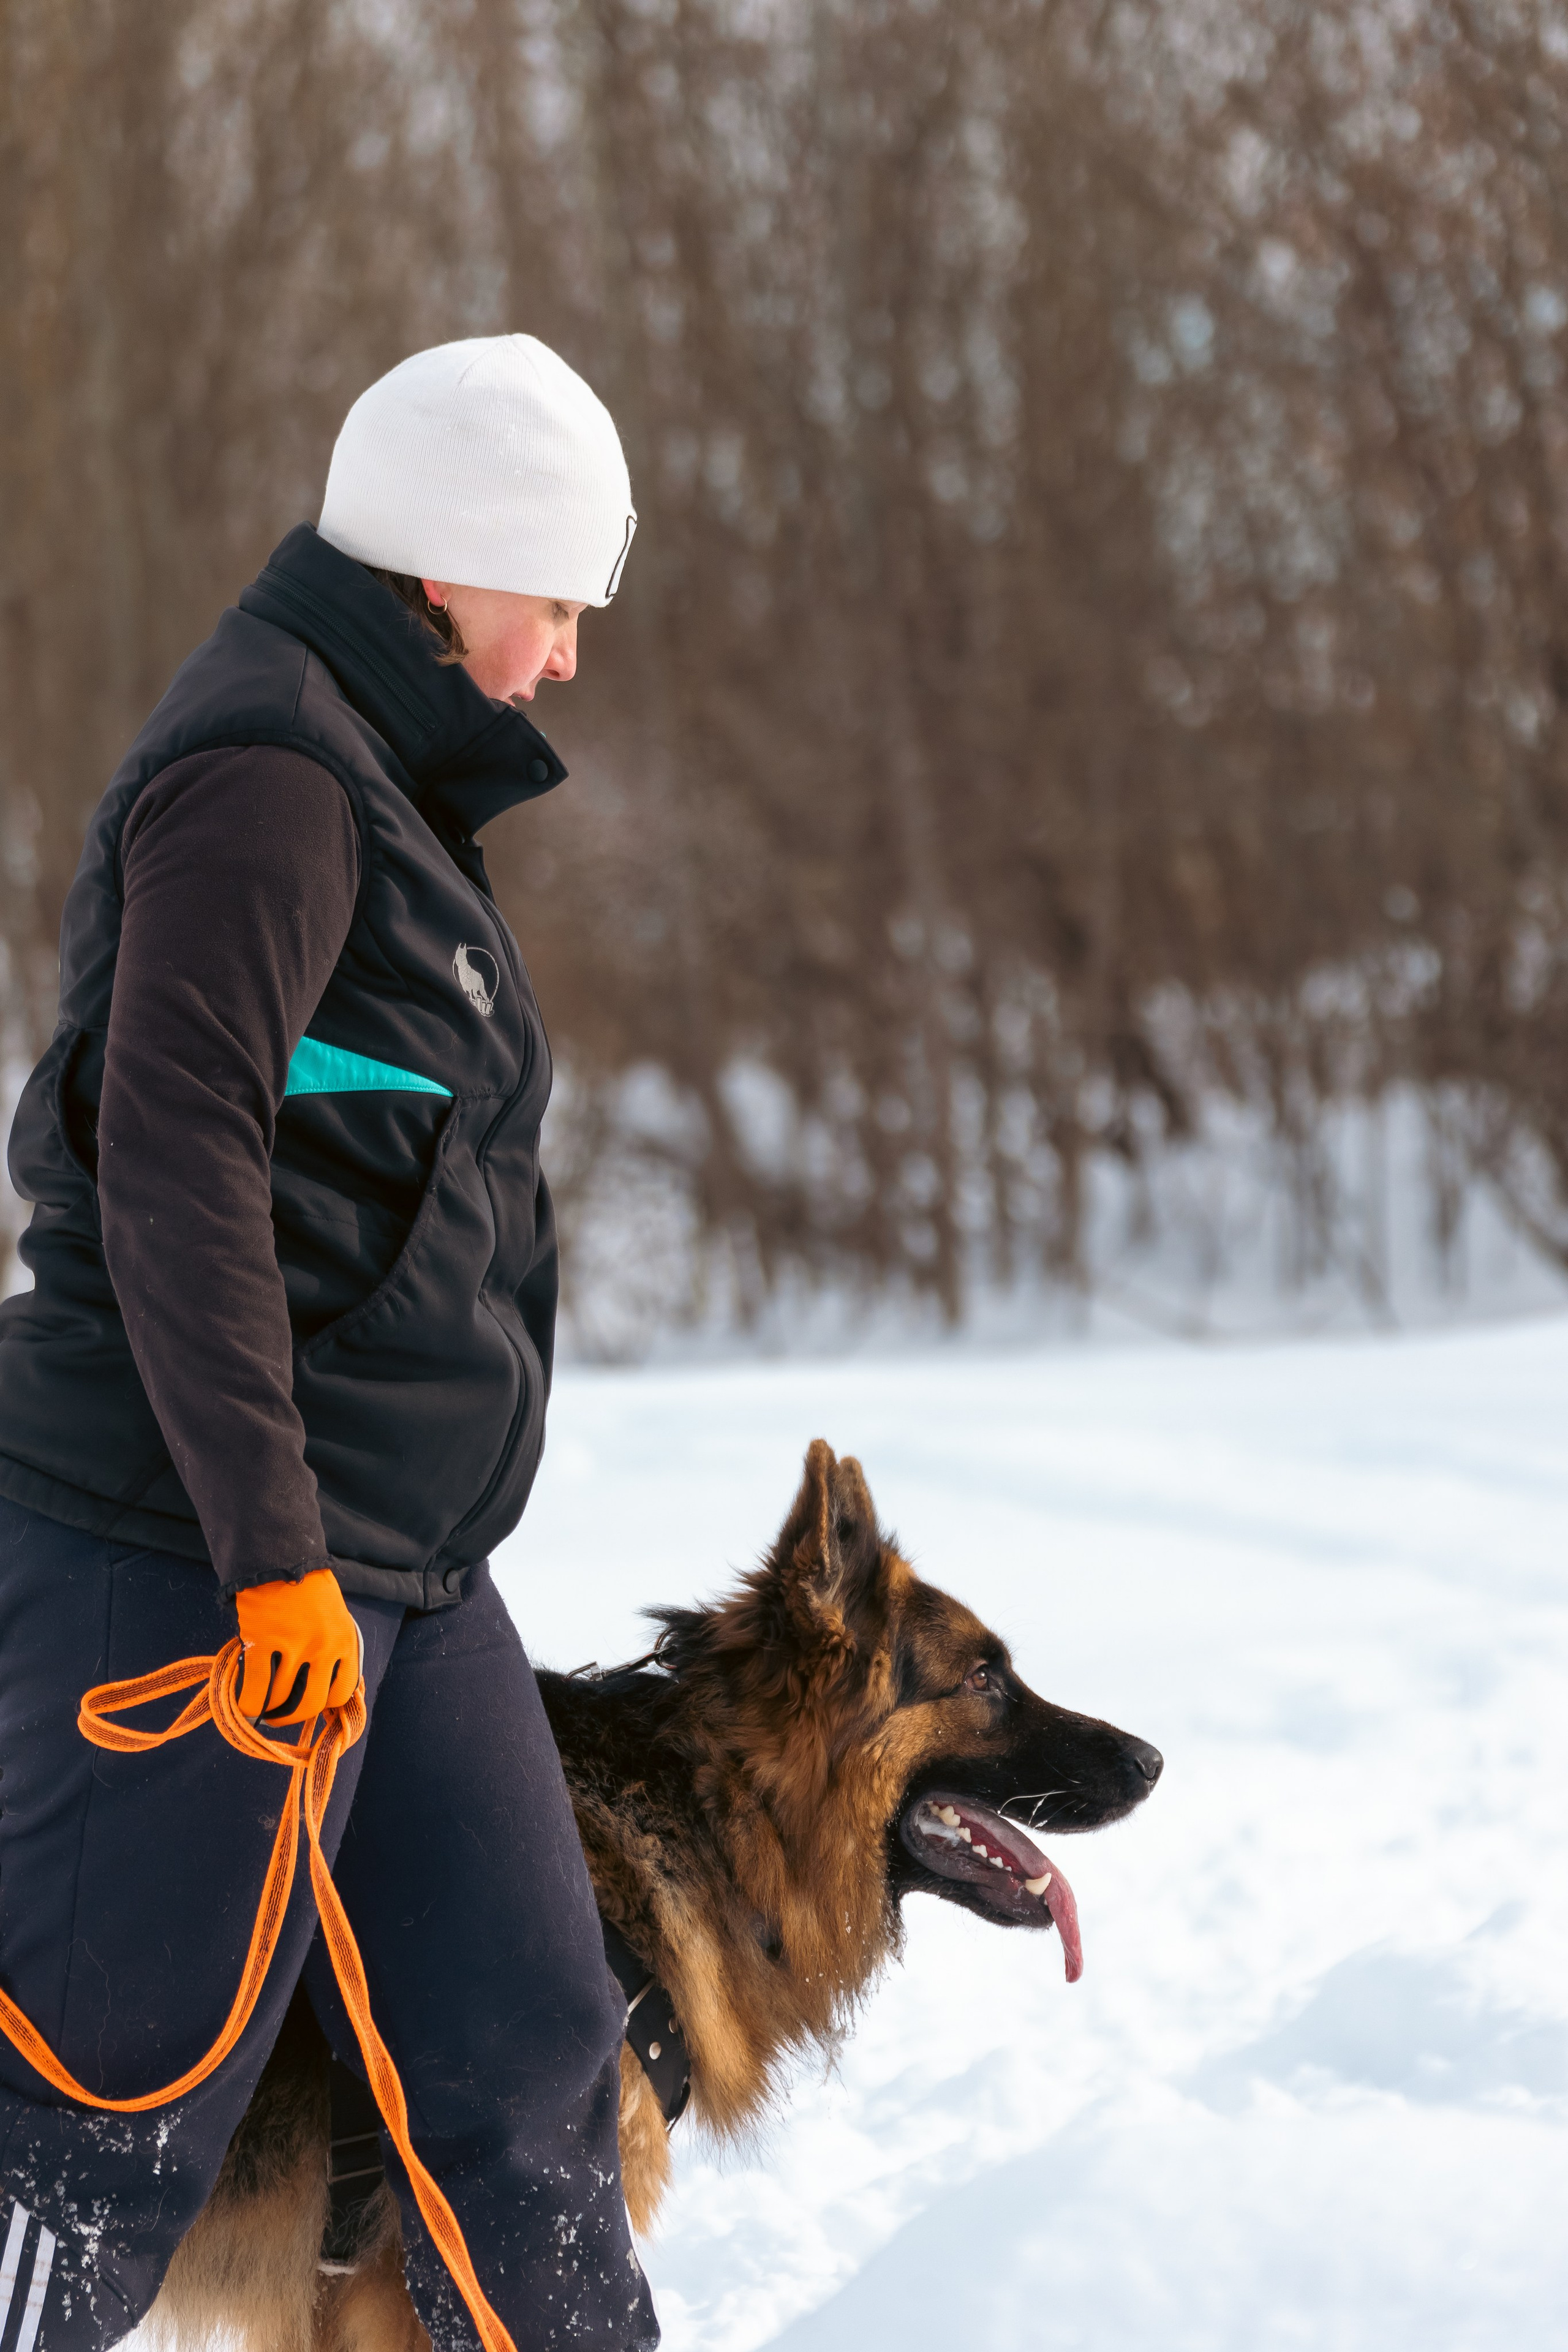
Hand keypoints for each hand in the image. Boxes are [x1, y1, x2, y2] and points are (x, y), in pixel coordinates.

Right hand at [235, 1567, 362, 1725]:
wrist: (278, 1557)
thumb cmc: (307, 1587)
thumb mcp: (334, 1617)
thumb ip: (333, 1648)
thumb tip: (325, 1685)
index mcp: (344, 1641)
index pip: (342, 1692)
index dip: (324, 1706)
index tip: (311, 1707)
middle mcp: (323, 1647)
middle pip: (311, 1703)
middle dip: (294, 1716)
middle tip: (281, 1714)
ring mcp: (292, 1646)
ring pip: (281, 1700)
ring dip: (269, 1711)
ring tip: (262, 1709)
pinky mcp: (261, 1642)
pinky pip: (254, 1689)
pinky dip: (248, 1704)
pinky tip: (243, 1705)